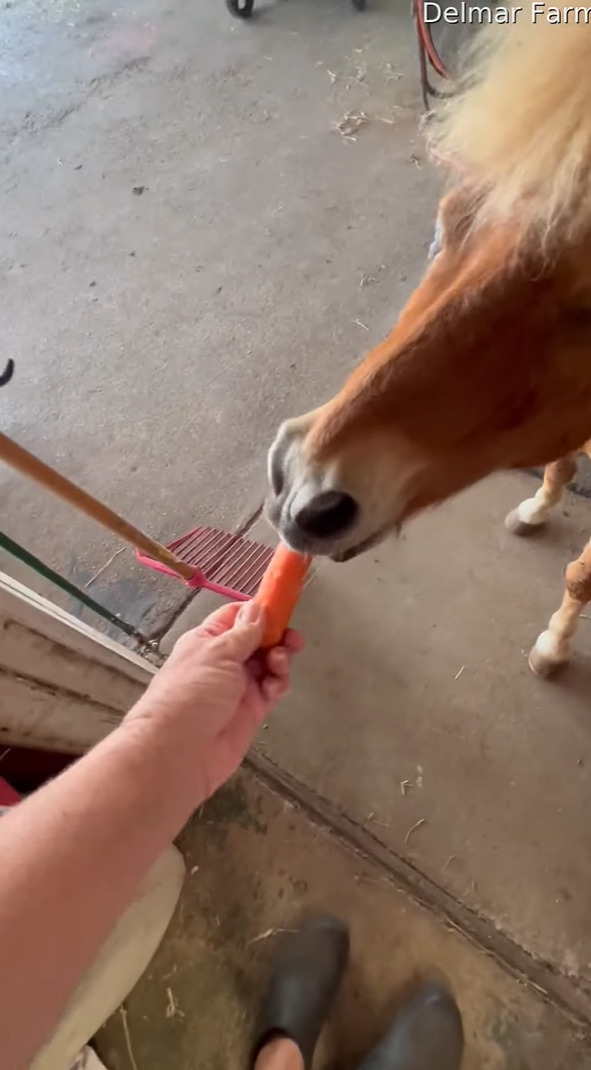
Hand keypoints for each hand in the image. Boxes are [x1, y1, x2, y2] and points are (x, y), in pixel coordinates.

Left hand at [126, 602, 303, 802]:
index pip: (235, 616)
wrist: (180, 751)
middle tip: (292, 640)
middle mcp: (223, 661)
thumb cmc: (192, 692)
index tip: (282, 607)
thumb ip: (244, 632)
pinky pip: (271, 689)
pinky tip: (275, 686)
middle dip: (276, 636)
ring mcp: (238, 686)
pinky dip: (278, 683)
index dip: (258, 611)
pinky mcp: (251, 710)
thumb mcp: (218, 653)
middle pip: (257, 640)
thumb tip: (257, 608)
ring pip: (268, 664)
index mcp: (208, 640)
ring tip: (278, 664)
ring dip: (279, 659)